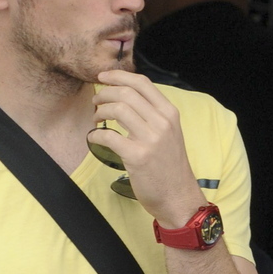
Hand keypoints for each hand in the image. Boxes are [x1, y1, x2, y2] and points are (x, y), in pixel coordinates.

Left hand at [89, 71, 203, 227]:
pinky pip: (109, 136)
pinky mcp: (137, 157)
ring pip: (118, 109)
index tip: (103, 78)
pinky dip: (96, 134)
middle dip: (105, 93)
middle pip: (126, 92)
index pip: (142, 83)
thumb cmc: (170, 167)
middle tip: (96, 100)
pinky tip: (94, 137)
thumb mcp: (169, 134)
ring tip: (96, 118)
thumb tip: (126, 97)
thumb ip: (153, 115)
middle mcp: (162, 122)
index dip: (118, 76)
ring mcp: (150, 139)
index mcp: (169, 113)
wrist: (178, 197)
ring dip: (100, 111)